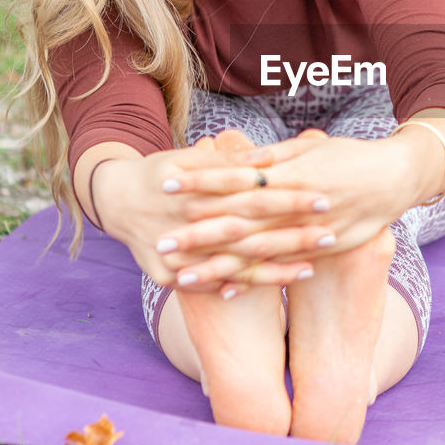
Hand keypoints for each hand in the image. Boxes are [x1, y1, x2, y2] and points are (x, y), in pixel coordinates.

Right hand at [91, 133, 333, 288]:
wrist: (113, 202)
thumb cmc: (163, 172)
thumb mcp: (189, 159)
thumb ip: (230, 160)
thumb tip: (271, 157)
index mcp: (193, 189)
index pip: (250, 193)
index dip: (288, 195)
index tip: (324, 196)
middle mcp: (183, 223)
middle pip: (247, 231)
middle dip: (290, 234)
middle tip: (330, 233)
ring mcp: (173, 255)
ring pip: (233, 264)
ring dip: (275, 266)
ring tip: (312, 265)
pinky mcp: (166, 277)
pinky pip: (211, 284)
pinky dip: (243, 284)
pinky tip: (270, 286)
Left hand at [158, 130, 423, 272]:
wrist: (399, 178)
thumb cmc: (351, 156)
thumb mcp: (310, 148)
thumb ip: (271, 157)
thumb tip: (234, 157)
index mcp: (291, 172)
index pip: (236, 177)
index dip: (201, 180)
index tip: (167, 182)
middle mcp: (298, 203)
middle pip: (240, 220)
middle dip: (198, 232)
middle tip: (160, 242)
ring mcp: (311, 229)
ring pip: (257, 252)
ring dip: (217, 265)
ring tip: (181, 275)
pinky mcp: (324, 250)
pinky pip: (283, 269)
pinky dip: (255, 280)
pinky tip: (226, 291)